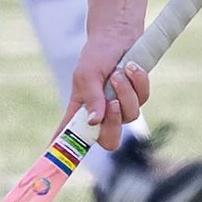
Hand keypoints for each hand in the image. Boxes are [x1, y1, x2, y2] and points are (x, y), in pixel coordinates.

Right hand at [64, 18, 148, 151]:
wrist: (118, 35)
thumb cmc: (96, 54)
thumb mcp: (87, 75)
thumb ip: (91, 98)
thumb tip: (95, 121)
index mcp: (81, 112)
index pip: (70, 138)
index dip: (66, 155)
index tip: (59, 165)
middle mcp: (101, 114)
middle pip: (109, 141)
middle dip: (113, 124)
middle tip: (111, 103)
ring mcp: (122, 107)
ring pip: (130, 116)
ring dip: (125, 92)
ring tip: (118, 72)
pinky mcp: (138, 96)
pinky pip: (143, 98)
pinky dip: (138, 81)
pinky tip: (130, 66)